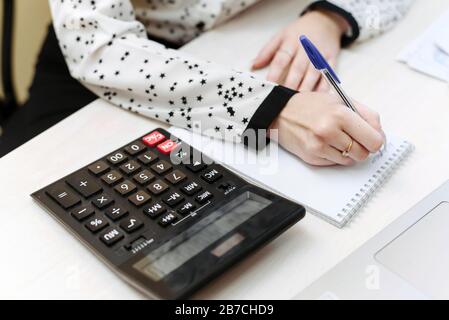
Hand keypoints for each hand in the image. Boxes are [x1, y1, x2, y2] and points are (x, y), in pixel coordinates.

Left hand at [252, 10, 347, 91]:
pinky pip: (328, 75)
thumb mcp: (281, 35)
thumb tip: (253, 65)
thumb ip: (267, 51)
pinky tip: (319, 97)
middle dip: (292, 83)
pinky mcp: (331, 60)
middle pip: (298, 68)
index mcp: (291, 41)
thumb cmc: (298, 32)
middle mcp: (306, 48)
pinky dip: (325, 87)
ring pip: (314, 73)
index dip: (275, 72)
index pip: (282, 58)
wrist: (324, 22)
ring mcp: (320, 54)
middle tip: (285, 98)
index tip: (269, 84)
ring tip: (300, 101)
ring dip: (307, 87)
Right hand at [269, 92, 383, 165]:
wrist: (280, 113)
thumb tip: (380, 135)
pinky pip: (335, 163)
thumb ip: (365, 115)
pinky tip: (325, 143)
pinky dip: (334, 155)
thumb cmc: (310, 105)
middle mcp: (329, 131)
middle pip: (363, 153)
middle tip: (353, 138)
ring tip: (337, 139)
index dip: (376, 140)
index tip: (372, 138)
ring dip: (348, 152)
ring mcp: (319, 146)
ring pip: (350, 160)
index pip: (374, 139)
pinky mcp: (312, 157)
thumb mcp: (340, 101)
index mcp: (340, 114)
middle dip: (362, 147)